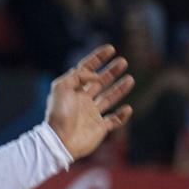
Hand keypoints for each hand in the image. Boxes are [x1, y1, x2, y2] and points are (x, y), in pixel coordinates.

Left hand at [46, 45, 133, 160]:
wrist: (60, 140)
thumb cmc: (58, 113)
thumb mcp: (61, 87)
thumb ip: (77, 76)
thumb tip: (94, 73)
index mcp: (73, 89)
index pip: (86, 69)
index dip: (98, 58)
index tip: (111, 48)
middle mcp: (83, 100)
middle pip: (100, 81)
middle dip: (111, 71)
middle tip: (123, 61)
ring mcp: (92, 114)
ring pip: (109, 98)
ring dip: (120, 89)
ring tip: (130, 78)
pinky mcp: (100, 128)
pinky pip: (114, 120)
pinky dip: (122, 115)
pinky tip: (128, 108)